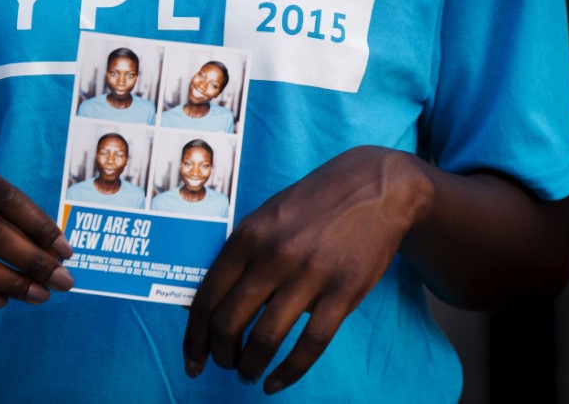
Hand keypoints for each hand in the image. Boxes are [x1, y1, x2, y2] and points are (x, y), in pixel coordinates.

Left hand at [183, 146, 433, 393]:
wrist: (375, 185)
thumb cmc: (314, 201)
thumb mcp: (266, 214)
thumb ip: (241, 252)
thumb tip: (216, 300)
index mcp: (248, 236)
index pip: (207, 297)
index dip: (194, 336)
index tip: (193, 359)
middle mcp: (273, 255)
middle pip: (230, 322)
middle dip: (220, 353)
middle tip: (223, 364)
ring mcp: (310, 274)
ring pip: (266, 338)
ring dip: (250, 365)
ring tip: (247, 374)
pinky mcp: (344, 292)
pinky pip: (310, 343)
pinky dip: (289, 372)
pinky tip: (276, 382)